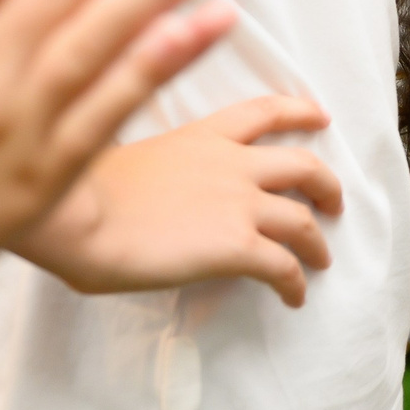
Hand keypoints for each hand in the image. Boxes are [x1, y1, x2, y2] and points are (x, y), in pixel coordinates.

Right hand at [13, 92, 345, 306]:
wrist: (76, 215)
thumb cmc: (76, 192)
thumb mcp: (128, 161)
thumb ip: (160, 171)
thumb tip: (154, 200)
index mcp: (201, 136)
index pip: (263, 112)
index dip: (299, 112)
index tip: (320, 115)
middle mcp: (231, 163)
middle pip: (304, 164)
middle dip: (326, 183)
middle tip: (333, 201)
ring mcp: (239, 203)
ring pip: (303, 219)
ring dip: (318, 241)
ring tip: (321, 259)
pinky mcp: (238, 246)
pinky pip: (283, 266)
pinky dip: (295, 283)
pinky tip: (294, 297)